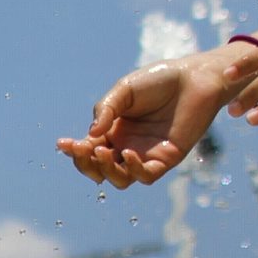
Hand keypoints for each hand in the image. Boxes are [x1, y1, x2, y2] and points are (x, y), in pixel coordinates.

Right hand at [59, 41, 257, 185]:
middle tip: (83, 149)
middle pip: (100, 169)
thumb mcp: (124, 90)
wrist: (194, 78)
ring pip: (119, 179)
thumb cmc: (158, 80)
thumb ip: (105, 110)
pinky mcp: (167, 159)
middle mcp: (127, 146)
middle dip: (86, 164)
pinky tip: (128, 153)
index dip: (75, 151)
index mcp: (114, 130)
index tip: (63, 143)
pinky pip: (146, 176)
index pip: (89, 150)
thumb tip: (90, 135)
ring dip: (106, 171)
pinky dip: (133, 170)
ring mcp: (146, 155)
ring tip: (103, 151)